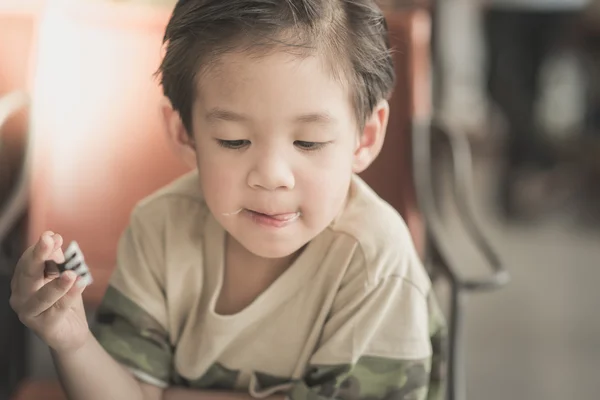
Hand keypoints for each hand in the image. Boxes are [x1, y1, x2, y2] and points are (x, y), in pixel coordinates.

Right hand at [9, 231, 89, 353]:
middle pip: (28, 275)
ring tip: (70, 273)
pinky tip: (80, 284)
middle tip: (48, 240)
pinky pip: (59, 309)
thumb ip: (58, 261)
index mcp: (22, 282)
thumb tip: (55, 239)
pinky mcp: (44, 327)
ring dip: (56, 284)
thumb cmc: (64, 302)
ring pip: (42, 296)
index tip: (52, 236)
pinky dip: (70, 296)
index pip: (27, 262)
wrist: (71, 332)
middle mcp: (20, 297)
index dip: (40, 248)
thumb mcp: (62, 277)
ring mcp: (30, 313)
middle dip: (39, 256)